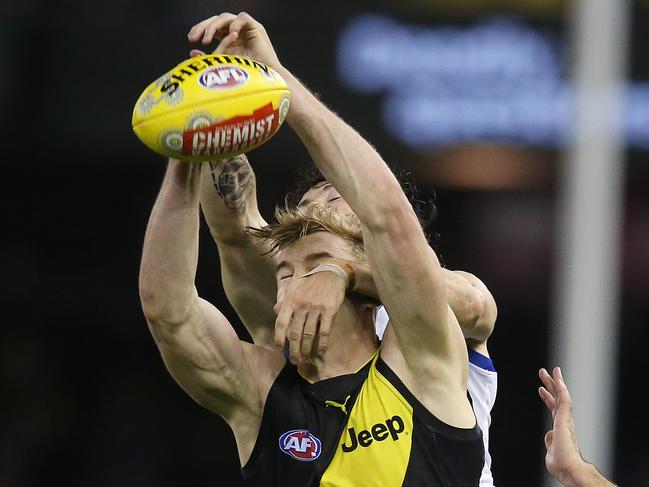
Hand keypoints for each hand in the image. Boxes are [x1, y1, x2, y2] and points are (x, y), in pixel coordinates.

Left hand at [187, 12, 279, 67]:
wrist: (265, 81)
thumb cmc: (247, 76)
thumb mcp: (223, 65)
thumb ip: (210, 58)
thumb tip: (192, 53)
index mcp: (227, 38)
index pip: (211, 27)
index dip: (200, 30)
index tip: (191, 39)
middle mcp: (235, 31)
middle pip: (216, 20)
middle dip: (203, 27)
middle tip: (194, 37)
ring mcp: (245, 28)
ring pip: (225, 18)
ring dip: (214, 27)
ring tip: (208, 40)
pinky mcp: (256, 28)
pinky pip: (242, 18)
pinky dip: (235, 25)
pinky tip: (231, 36)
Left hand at [274, 267, 346, 363]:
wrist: (330, 272)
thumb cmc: (310, 282)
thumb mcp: (294, 288)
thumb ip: (285, 300)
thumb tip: (275, 311)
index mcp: (290, 300)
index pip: (281, 323)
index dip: (279, 339)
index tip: (281, 350)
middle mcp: (301, 305)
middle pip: (295, 333)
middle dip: (294, 350)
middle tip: (294, 361)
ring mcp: (315, 308)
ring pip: (309, 335)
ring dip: (307, 350)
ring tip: (306, 359)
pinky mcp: (328, 310)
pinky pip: (324, 331)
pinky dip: (322, 344)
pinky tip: (322, 351)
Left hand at [538, 367, 585, 482]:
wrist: (569, 469)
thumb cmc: (562, 464)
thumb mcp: (551, 449)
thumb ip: (550, 440)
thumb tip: (550, 434)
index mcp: (561, 428)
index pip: (553, 409)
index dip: (548, 398)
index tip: (542, 389)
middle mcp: (565, 422)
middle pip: (556, 399)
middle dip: (550, 385)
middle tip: (544, 373)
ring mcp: (565, 419)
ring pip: (560, 396)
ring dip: (555, 382)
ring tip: (550, 371)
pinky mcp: (565, 419)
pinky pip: (564, 400)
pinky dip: (561, 388)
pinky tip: (558, 378)